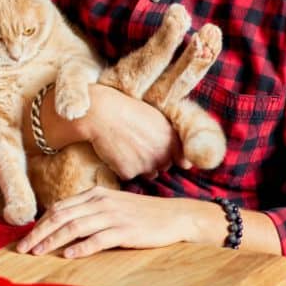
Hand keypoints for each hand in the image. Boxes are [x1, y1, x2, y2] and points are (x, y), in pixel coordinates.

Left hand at [15, 186, 196, 256]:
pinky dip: (82, 247)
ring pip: (75, 227)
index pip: (59, 208)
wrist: (174, 215)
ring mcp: (113, 215)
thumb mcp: (110, 205)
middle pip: (61, 217)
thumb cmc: (140, 213)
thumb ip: (87, 211)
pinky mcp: (126, 231)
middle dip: (39, 233)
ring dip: (53, 241)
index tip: (26, 237)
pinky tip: (69, 255)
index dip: (40, 223)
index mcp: (94, 194)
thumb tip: (60, 222)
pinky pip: (99, 239)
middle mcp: (100, 202)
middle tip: (23, 248)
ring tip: (38, 252)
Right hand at [26, 83, 189, 178]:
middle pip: (163, 167)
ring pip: (147, 173)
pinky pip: (128, 175)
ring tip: (125, 147)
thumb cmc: (126, 109)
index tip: (161, 151)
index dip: (172, 158)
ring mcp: (146, 165)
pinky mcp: (128, 172)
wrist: (100, 112)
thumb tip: (184, 162)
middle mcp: (163, 154)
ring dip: (139, 166)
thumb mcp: (156, 117)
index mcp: (172, 139)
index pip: (183, 162)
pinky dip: (121, 167)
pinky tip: (115, 151)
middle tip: (137, 144)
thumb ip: (171, 137)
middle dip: (154, 160)